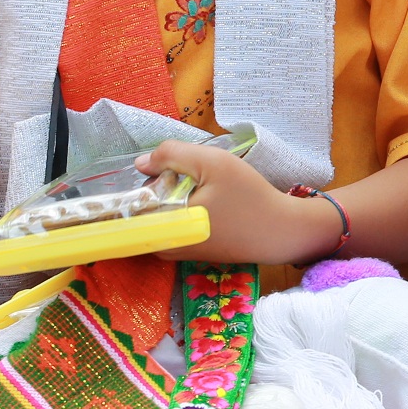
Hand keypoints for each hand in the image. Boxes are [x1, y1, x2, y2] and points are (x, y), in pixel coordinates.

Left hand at [133, 141, 331, 264]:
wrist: (281, 232)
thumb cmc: (248, 197)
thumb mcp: (212, 162)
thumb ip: (172, 155)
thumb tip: (141, 163)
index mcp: (161, 226)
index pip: (126, 205)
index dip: (138, 182)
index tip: (160, 170)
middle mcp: (162, 246)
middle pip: (140, 210)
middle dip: (155, 189)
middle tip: (187, 175)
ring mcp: (177, 253)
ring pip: (156, 218)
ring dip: (168, 200)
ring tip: (198, 187)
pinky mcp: (191, 253)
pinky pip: (171, 227)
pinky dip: (179, 211)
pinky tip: (206, 201)